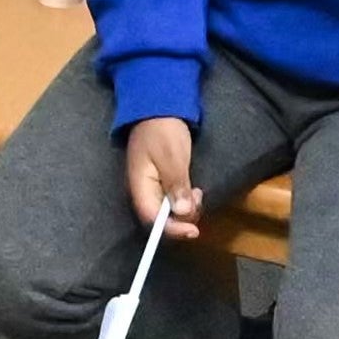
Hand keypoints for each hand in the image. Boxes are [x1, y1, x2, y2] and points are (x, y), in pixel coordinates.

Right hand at [122, 115, 198, 239]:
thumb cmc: (163, 130)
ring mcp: (152, 188)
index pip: (153, 220)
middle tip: (199, 199)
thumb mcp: (172, 156)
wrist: (158, 107)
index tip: (194, 231)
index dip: (173, 230)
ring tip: (198, 191)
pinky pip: (172, 201)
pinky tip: (194, 189)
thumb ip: (176, 185)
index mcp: (140, 187)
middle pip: (161, 220)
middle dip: (183, 218)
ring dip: (186, 208)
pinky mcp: (161, 183)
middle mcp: (143, 192)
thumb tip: (182, 213)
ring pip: (169, 212)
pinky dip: (185, 200)